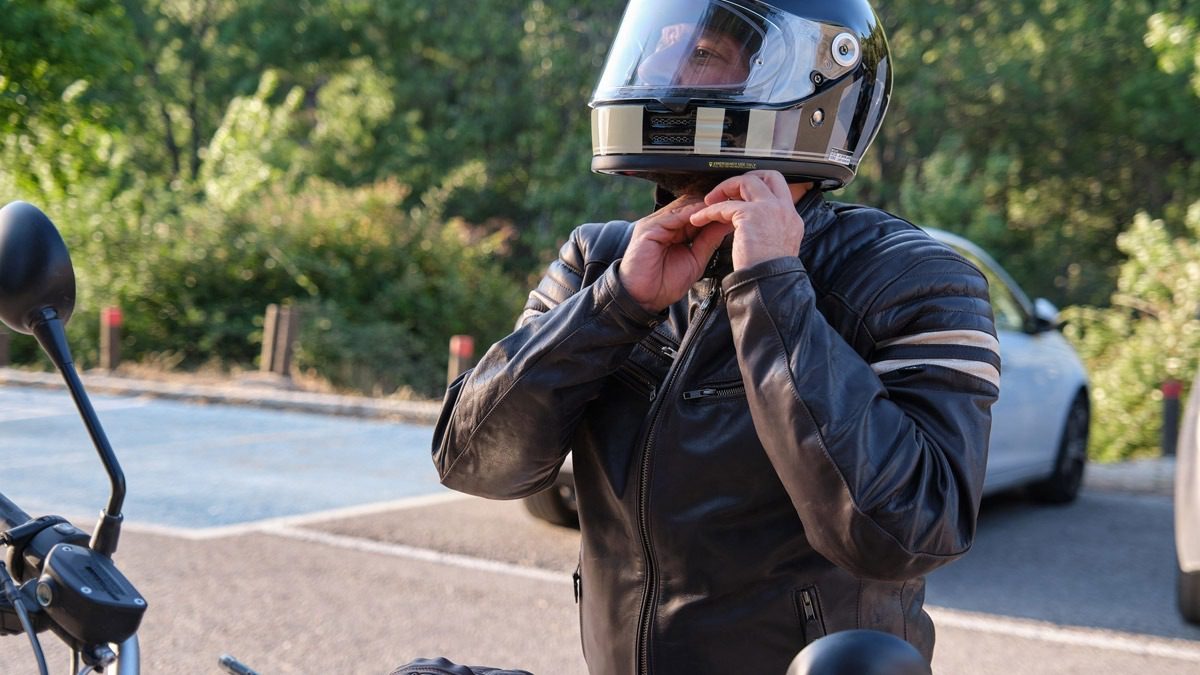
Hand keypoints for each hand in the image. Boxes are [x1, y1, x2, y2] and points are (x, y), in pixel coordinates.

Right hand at [619, 194, 735, 311]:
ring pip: (683, 207)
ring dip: (704, 207)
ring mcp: (655, 224)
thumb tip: (725, 225)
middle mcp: (664, 223)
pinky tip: (706, 214)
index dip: (717, 211)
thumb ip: (708, 241)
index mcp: (675, 230)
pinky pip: (672, 216)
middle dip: (713, 205)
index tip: (738, 210)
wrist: (644, 299)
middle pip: (692, 205)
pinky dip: (690, 214)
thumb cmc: (665, 284)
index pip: (698, 212)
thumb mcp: (695, 260)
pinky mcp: (649, 228)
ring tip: (724, 207)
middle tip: (735, 204)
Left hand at [688, 171, 809, 269]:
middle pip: (768, 176)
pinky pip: (725, 205)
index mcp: (791, 218)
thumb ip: (770, 231)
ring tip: (709, 202)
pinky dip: (709, 211)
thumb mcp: (777, 248)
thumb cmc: (770, 275)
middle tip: (727, 192)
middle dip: (745, 180)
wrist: (771, 285)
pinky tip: (699, 220)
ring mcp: (770, 209)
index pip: (779, 189)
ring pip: (746, 183)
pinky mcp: (751, 215)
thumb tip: (756, 228)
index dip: (760, 187)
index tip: (742, 197)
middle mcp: (784, 209)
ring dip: (724, 190)